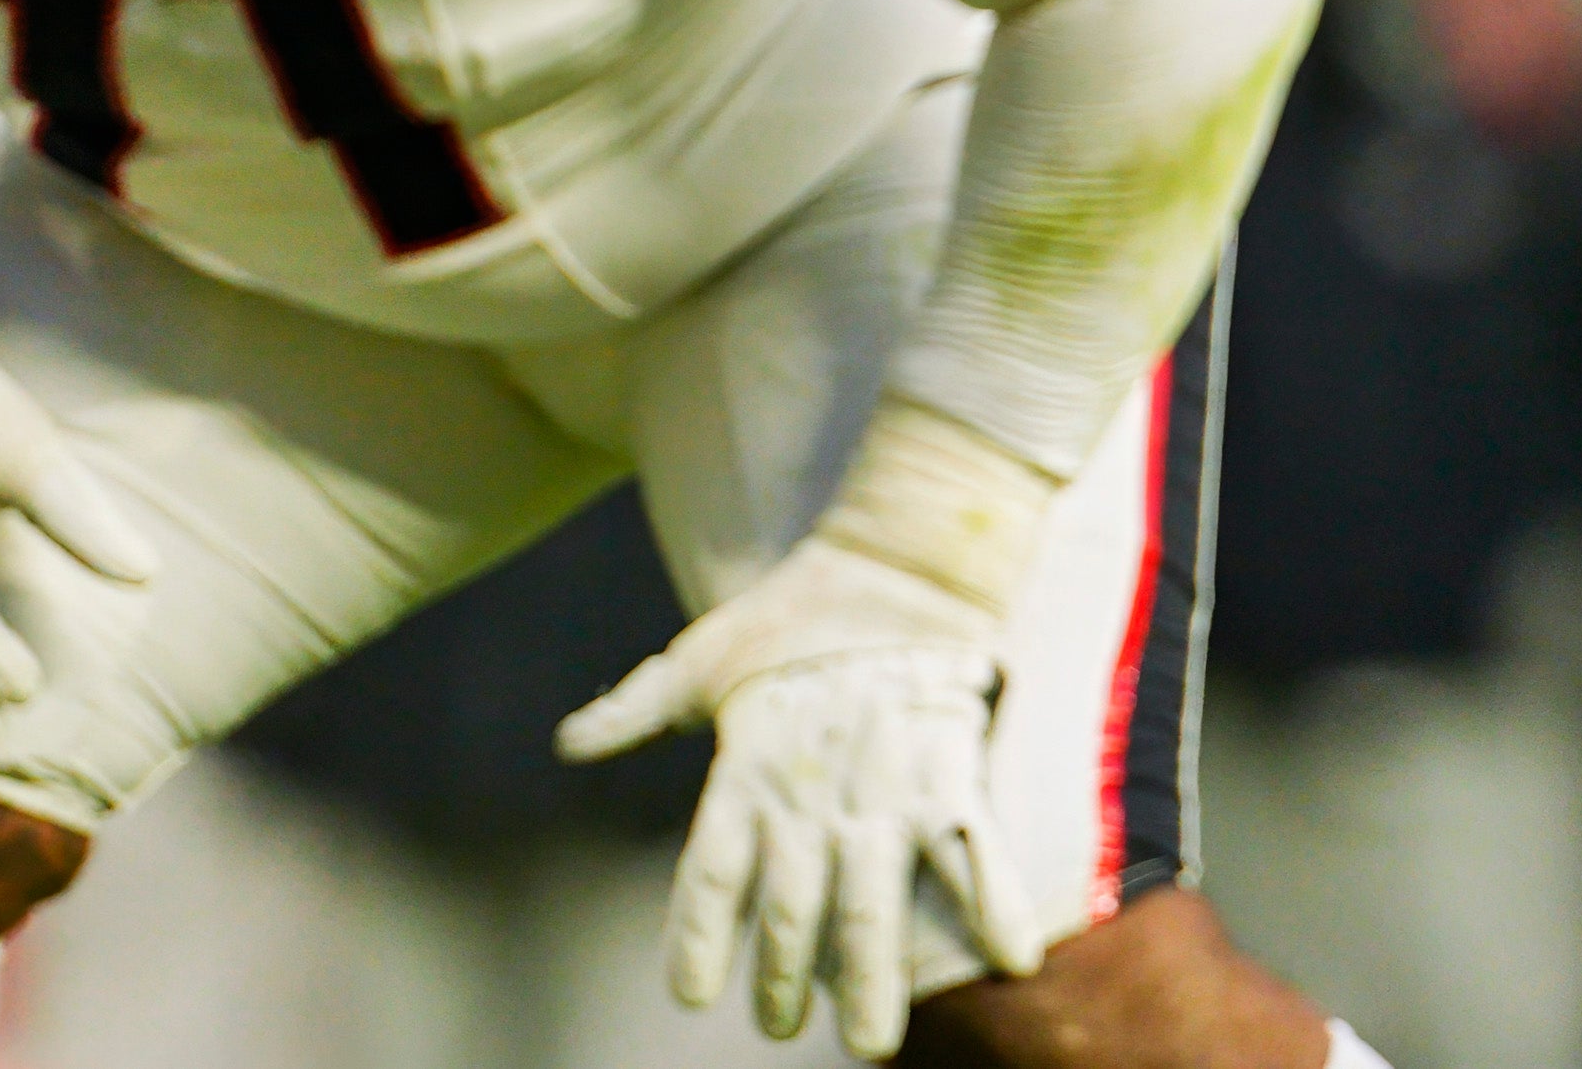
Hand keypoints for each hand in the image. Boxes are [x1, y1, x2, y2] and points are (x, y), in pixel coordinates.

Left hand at [560, 536, 1024, 1058]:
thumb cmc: (792, 608)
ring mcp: (882, 794)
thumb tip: (569, 740)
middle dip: (782, 981)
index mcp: (746, 772)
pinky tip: (1013, 961)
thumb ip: (635, 709)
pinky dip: (995, 908)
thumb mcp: (698, 658)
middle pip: (790, 916)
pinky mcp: (946, 775)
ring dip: (871, 984)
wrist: (894, 560)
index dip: (700, 941)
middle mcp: (810, 799)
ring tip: (869, 1044)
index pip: (712, 879)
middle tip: (780, 1029)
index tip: (693, 997)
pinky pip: (973, 855)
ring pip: (873, 912)